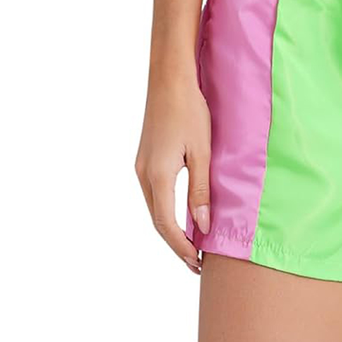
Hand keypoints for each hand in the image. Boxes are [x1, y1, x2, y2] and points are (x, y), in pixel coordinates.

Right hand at [134, 72, 211, 272]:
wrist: (169, 79)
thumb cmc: (190, 111)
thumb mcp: (201, 151)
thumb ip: (200, 190)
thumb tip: (201, 225)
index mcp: (157, 176)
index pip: (167, 225)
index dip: (181, 247)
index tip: (197, 262)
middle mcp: (143, 175)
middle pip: (157, 221)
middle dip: (175, 243)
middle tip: (195, 261)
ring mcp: (140, 166)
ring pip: (154, 207)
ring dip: (170, 227)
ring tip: (191, 241)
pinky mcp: (144, 158)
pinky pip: (153, 192)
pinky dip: (166, 209)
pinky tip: (180, 212)